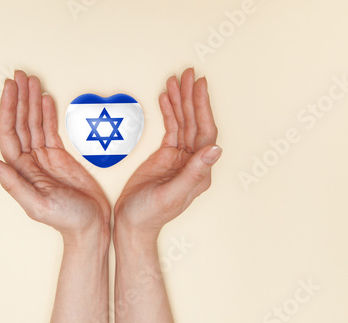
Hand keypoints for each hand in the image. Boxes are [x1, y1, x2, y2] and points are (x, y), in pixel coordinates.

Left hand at [0, 71, 110, 243]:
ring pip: (34, 123)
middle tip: (19, 76)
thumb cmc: (66, 220)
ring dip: (32, 101)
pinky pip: (50, 130)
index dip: (8, 109)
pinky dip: (48, 114)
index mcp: (20, 171)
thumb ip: (13, 183)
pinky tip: (45, 100)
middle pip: (20, 123)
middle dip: (19, 98)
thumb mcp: (37, 205)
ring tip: (31, 80)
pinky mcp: (59, 156)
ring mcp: (44, 157)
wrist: (91, 225)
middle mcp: (29, 161)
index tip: (9, 89)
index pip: (9, 134)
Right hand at [114, 68, 220, 241]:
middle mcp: (192, 161)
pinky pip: (171, 129)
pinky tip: (166, 99)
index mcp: (199, 171)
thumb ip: (194, 172)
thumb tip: (215, 149)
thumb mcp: (171, 194)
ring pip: (183, 123)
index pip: (205, 132)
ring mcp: (179, 158)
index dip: (203, 107)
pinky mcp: (165, 156)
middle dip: (191, 97)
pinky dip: (168, 112)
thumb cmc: (150, 215)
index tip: (200, 86)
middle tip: (188, 74)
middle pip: (195, 122)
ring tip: (176, 80)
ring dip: (180, 101)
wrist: (132, 223)